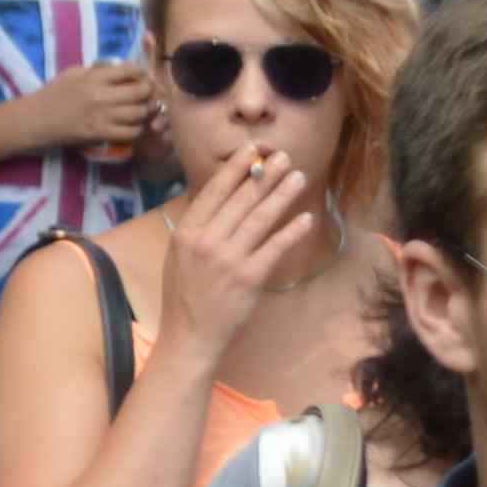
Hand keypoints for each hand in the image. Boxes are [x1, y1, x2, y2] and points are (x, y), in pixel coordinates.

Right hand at [36, 59, 159, 161]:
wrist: (34, 120)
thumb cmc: (51, 95)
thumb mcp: (72, 74)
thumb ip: (97, 71)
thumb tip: (119, 69)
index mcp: (94, 77)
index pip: (131, 70)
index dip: (142, 73)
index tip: (140, 77)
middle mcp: (100, 95)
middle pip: (141, 92)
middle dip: (148, 92)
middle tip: (146, 95)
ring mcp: (101, 116)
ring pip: (139, 112)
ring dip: (144, 112)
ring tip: (140, 110)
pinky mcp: (99, 134)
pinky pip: (130, 132)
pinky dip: (136, 129)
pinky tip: (131, 126)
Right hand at [148, 144, 332, 349]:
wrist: (189, 336)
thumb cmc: (185, 295)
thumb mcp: (180, 255)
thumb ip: (199, 227)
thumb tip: (221, 196)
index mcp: (187, 232)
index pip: (214, 191)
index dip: (236, 168)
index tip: (253, 150)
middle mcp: (206, 241)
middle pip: (241, 200)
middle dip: (266, 175)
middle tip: (285, 156)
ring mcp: (228, 260)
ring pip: (261, 219)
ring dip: (282, 195)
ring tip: (299, 177)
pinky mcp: (249, 278)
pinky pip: (275, 248)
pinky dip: (292, 231)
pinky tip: (306, 218)